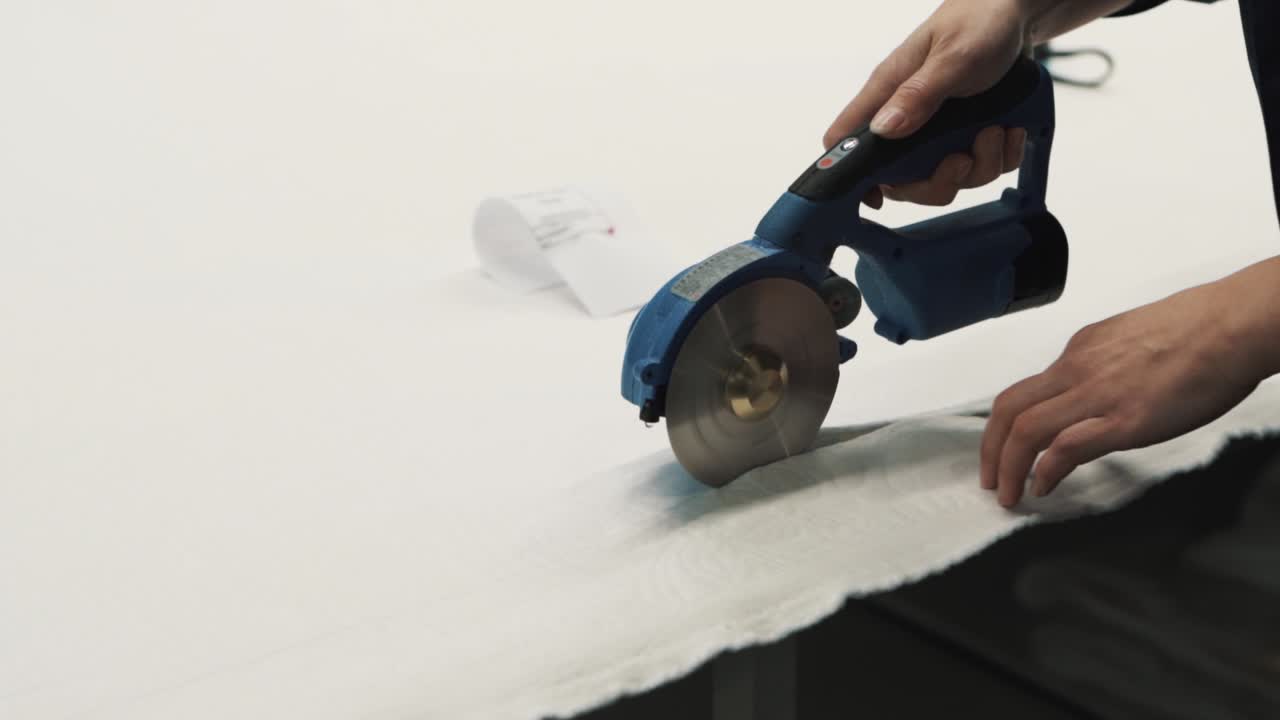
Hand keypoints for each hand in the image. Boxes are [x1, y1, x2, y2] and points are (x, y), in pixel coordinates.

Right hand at [824, 0, 1031, 207]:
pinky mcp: (966, 135)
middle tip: (961, 158)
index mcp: (887, 94)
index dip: (850, 176)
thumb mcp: (951, 58)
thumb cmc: (979, 21)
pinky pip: (980, 168)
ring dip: (980, 165)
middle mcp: (907, 118)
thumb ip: (917, 95)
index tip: (876, 195)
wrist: (1021, 15)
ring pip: (947, 178)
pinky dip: (1001, 156)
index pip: (844, 140)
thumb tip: (882, 130)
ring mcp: (938, 131)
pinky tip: (1009, 129)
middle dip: (938, 180)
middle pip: (903, 180)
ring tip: (995, 130)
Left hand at [981, 258, 1279, 506]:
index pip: (1027, 389)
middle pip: (1009, 409)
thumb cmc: (1200, 329)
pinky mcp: (1125, 420)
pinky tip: (1042, 486)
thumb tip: (1100, 385)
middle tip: (990, 477)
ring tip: (1008, 493)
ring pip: (1027, 429)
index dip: (1006, 424)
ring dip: (1008, 466)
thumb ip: (1107, 363)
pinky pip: (1067, 447)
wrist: (1233, 324)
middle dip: (992, 448)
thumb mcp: (1132, 339)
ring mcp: (1099, 395)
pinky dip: (1046, 470)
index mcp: (1081, 350)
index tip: (1004, 446)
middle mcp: (1078, 369)